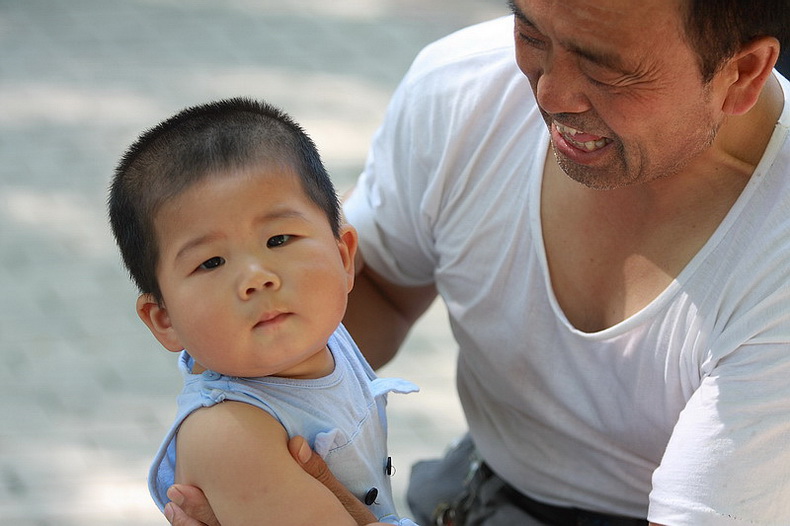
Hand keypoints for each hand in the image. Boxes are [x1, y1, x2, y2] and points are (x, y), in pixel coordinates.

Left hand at [163, 436, 376, 525]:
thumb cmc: (348, 524)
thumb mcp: (336, 502)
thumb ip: (316, 474)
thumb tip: (295, 444)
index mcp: (277, 524)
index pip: (232, 519)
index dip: (202, 506)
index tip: (180, 488)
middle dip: (194, 515)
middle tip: (173, 496)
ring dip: (198, 525)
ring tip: (175, 512)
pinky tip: (199, 520)